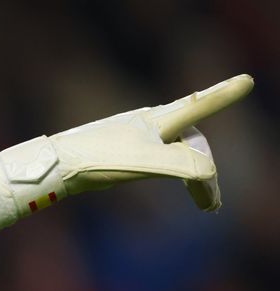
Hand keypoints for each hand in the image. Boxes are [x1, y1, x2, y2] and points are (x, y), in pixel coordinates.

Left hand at [0, 74, 253, 232]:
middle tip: (211, 204)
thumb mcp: (146, 163)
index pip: (198, 106)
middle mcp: (145, 124)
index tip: (246, 81)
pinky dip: (168, 173)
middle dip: (206, 171)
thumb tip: (210, 174)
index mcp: (157, 121)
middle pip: (190, 143)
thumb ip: (184, 166)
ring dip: (191, 177)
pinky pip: (153, 159)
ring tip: (203, 203)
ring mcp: (129, 137)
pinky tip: (161, 182)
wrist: (49, 167)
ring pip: (172, 153)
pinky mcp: (114, 151)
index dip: (223, 95)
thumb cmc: (96, 161)